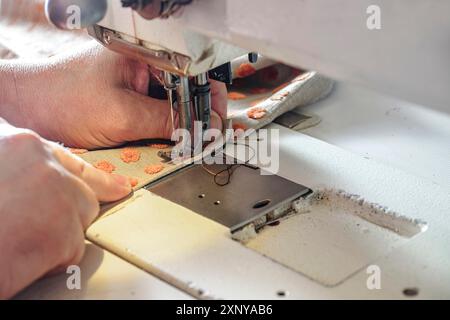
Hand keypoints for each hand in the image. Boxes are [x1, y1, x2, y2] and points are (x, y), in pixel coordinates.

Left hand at [0, 41, 226, 148]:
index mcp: (142, 54)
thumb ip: (163, 121)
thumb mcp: (120, 115)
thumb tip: (199, 128)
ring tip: (192, 140)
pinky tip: (169, 140)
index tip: (218, 120)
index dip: (209, 97)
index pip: (190, 73)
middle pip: (182, 89)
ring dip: (179, 123)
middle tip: (208, 135)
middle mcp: (139, 66)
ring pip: (169, 103)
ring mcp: (131, 83)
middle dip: (196, 113)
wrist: (24, 109)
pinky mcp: (123, 100)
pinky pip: (152, 113)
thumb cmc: (60, 99)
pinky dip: (162, 128)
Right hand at [0, 119, 131, 298]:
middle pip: (81, 192)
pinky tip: (17, 259)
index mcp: (19, 144)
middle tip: (46, 229)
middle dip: (67, 214)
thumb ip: (12, 162)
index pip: (67, 159)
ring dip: (55, 239)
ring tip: (16, 243)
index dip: (89, 175)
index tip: (117, 186)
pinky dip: (47, 263)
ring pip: (79, 222)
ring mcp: (57, 196)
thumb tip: (26, 176)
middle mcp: (43, 163)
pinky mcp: (62, 233)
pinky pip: (69, 252)